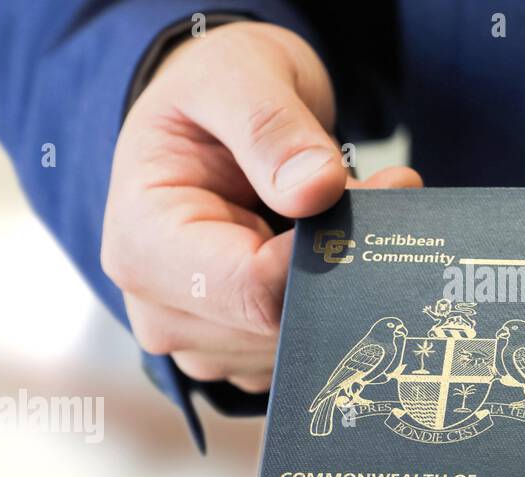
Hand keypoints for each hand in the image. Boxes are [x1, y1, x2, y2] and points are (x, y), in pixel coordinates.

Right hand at [100, 22, 421, 392]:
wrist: (199, 120)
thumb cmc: (206, 96)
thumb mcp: (234, 75)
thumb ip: (270, 127)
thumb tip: (316, 189)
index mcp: (141, 245)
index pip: (247, 288)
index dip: (324, 254)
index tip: (383, 192)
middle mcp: (158, 310)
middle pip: (275, 325)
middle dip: (339, 267)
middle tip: (381, 192)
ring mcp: (195, 341)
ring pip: (296, 345)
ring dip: (339, 284)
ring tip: (338, 211)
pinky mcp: (233, 353)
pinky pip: (300, 351)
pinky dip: (329, 303)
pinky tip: (321, 250)